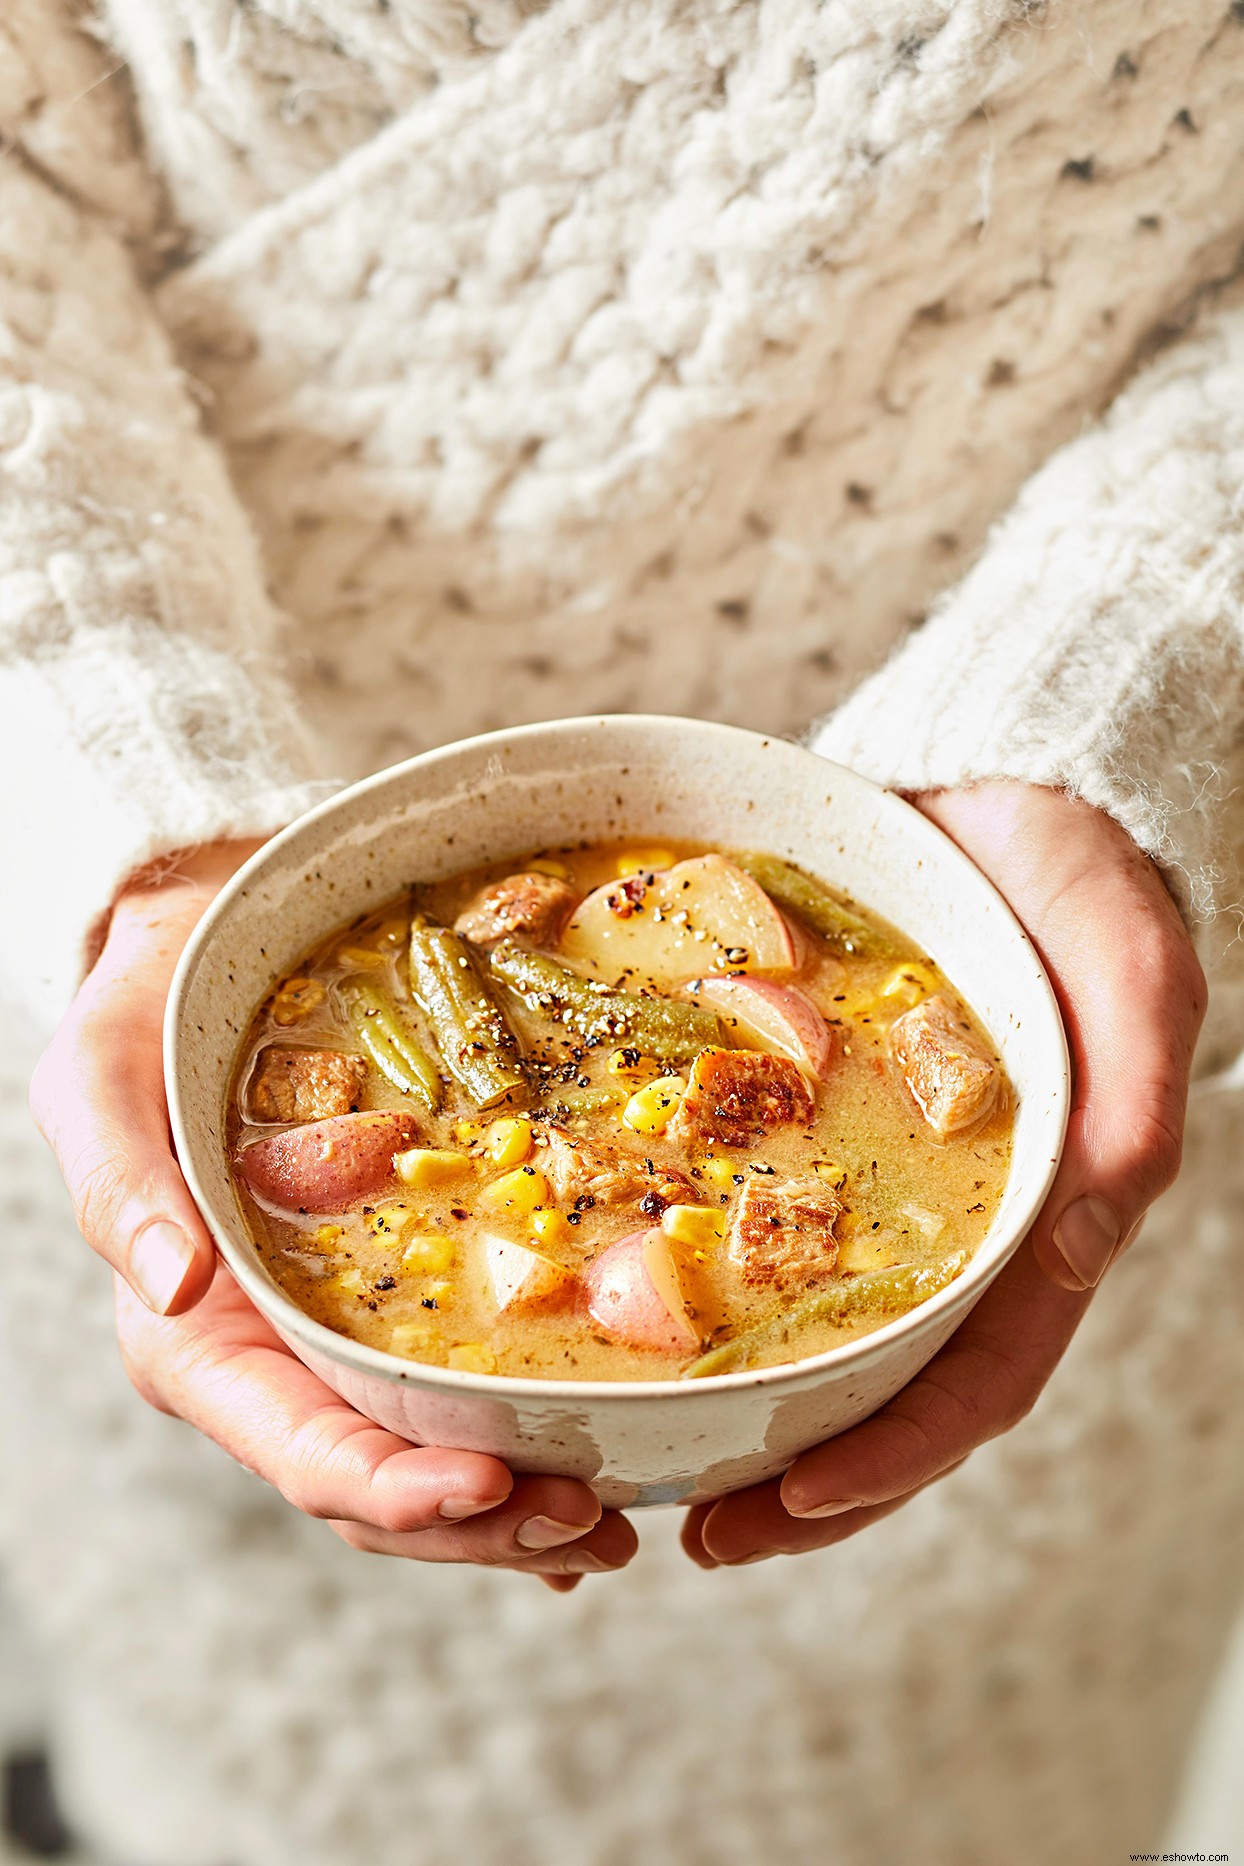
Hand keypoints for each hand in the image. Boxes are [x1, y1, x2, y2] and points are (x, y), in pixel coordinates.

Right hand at [30, 846, 636, 1588]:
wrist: (200, 966)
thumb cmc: (143, 1020)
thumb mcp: (100, 1079)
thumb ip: (121, 1184)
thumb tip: (174, 1288)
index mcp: (200, 1338)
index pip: (301, 1449)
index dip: (394, 1488)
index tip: (488, 1483)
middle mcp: (272, 1363)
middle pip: (379, 1485)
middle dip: (481, 1520)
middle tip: (591, 1519)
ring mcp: (335, 1345)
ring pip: (424, 1462)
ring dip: (515, 1506)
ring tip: (609, 1515)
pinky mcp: (386, 1311)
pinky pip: (456, 1400)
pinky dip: (521, 1449)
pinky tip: (591, 1469)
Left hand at [682, 781, 1205, 1568]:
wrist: (1002, 794)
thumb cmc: (1082, 878)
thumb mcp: (1129, 970)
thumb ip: (1127, 1100)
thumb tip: (1081, 1243)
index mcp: (1046, 1215)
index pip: (980, 1375)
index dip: (895, 1450)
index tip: (795, 1498)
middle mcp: (967, 1227)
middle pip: (892, 1391)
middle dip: (807, 1481)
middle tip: (698, 1529)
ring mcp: (894, 1189)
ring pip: (830, 1340)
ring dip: (756, 1418)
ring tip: (657, 1468)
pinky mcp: (823, 1133)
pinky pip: (772, 1233)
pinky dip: (717, 1297)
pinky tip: (641, 1318)